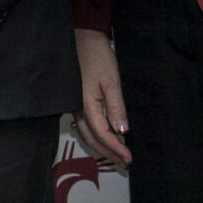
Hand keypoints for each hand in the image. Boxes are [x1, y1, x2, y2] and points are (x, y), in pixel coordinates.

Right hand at [72, 29, 130, 168]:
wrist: (83, 39)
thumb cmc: (98, 58)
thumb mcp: (111, 81)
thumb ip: (116, 107)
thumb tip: (122, 131)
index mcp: (85, 105)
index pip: (102, 134)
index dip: (115, 148)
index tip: (129, 158)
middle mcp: (76, 108)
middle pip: (91, 138)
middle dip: (108, 152)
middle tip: (124, 163)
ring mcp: (74, 105)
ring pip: (86, 133)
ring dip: (101, 146)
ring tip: (116, 156)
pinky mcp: (75, 100)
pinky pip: (85, 125)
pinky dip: (95, 136)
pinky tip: (104, 137)